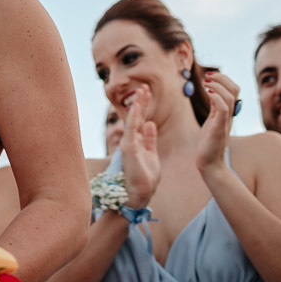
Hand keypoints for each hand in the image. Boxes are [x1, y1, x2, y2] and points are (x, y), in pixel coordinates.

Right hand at [119, 86, 158, 208]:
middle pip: (137, 117)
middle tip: (144, 87)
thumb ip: (150, 139)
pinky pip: (132, 129)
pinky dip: (134, 116)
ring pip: (133, 120)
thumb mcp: (152, 155)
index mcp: (137, 142)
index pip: (141, 120)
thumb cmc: (145, 179)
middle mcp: (131, 141)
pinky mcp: (128, 148)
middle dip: (141, 102)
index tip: (146, 93)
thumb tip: (151, 123)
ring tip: (142, 90)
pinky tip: (137, 105)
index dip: (143, 106)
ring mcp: (129, 144)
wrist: (140, 195)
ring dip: (138, 105)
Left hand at [197, 71, 239, 173]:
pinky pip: (223, 109)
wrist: (209, 163)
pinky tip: (207, 94)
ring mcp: (225, 122)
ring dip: (217, 85)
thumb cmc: (208, 143)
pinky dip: (216, 97)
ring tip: (205, 83)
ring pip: (230, 96)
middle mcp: (229, 115)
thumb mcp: (212, 120)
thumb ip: (215, 108)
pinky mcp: (219, 129)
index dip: (224, 79)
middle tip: (207, 77)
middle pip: (235, 89)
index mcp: (228, 112)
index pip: (234, 90)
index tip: (209, 76)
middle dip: (222, 78)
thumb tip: (212, 92)